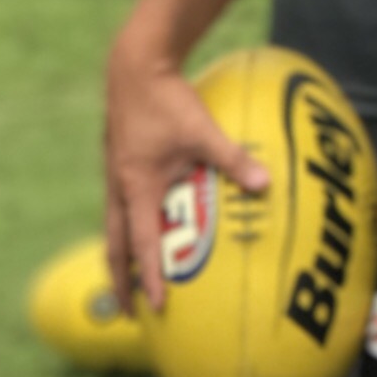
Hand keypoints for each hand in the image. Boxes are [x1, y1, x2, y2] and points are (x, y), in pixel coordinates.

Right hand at [103, 55, 263, 314]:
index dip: (147, 278)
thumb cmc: (168, 100)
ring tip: (127, 279)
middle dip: (121, 279)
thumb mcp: (203, 131)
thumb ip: (233, 159)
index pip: (141, 245)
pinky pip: (119, 206)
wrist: (135, 66)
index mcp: (136, 187)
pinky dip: (125, 227)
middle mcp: (119, 187)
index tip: (154, 307)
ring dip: (120, 255)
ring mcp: (115, 175)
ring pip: (112, 227)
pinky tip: (142, 227)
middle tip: (129, 310)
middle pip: (115, 245)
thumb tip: (265, 184)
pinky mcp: (119, 162)